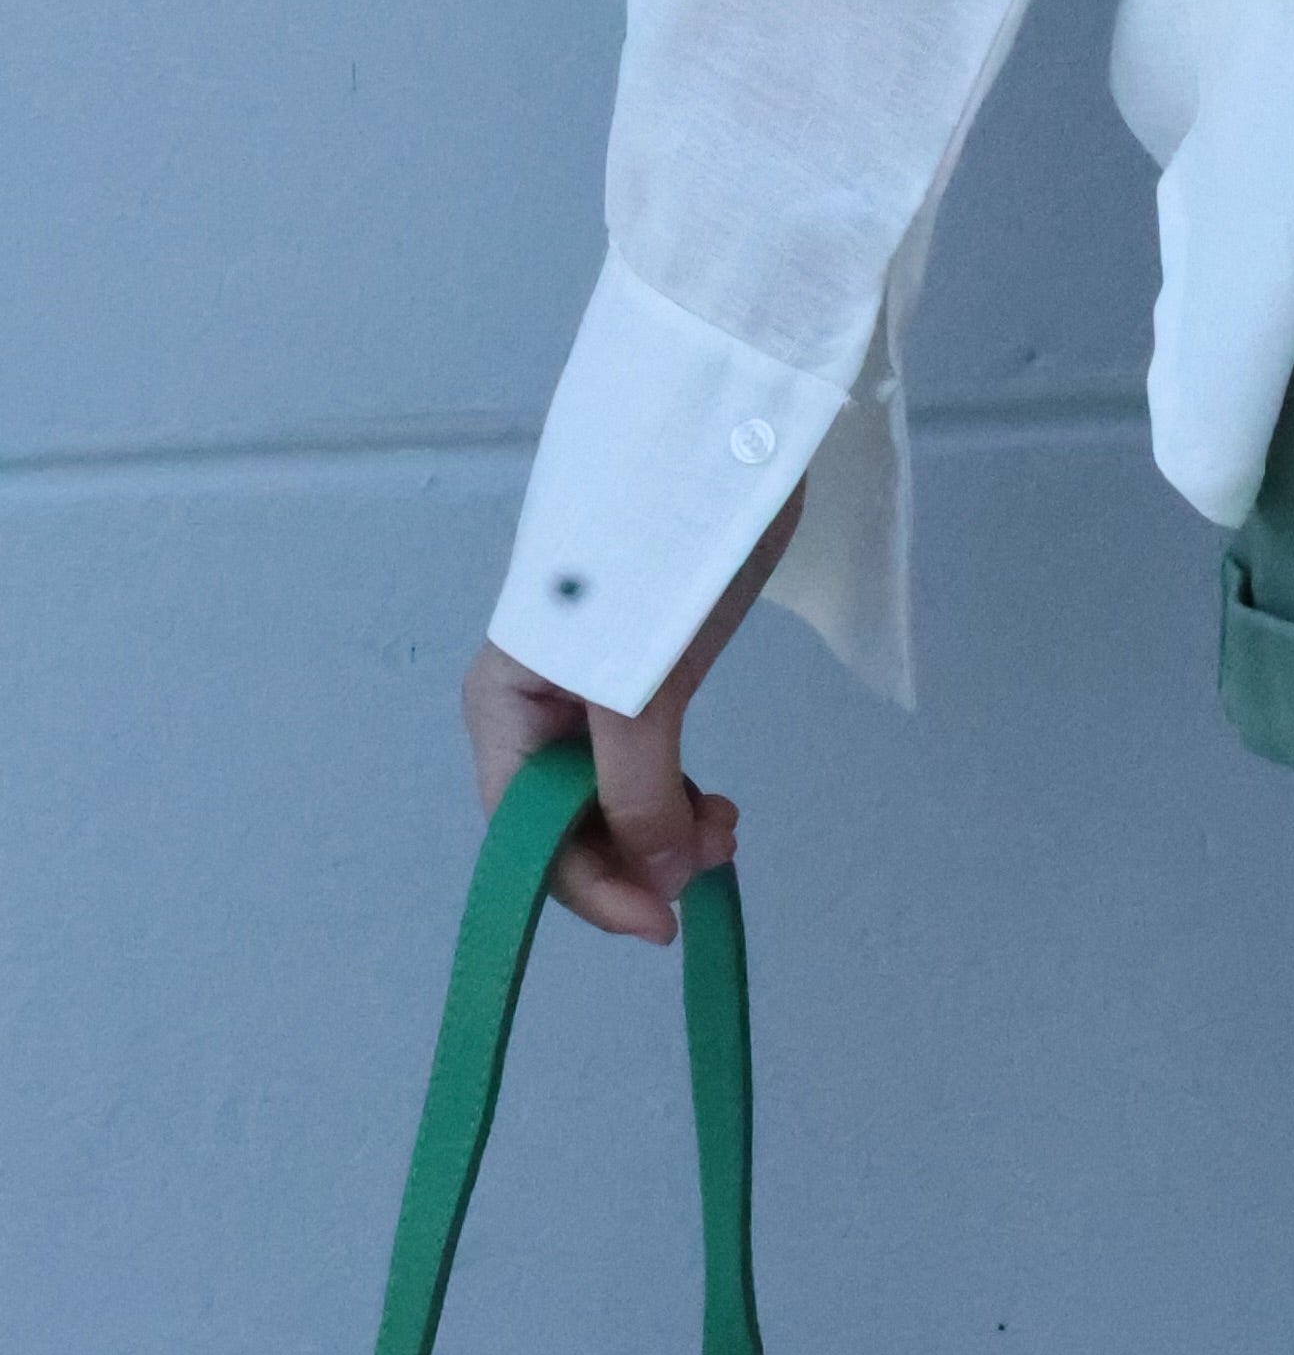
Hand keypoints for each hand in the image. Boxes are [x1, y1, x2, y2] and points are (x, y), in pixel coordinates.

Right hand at [460, 488, 801, 944]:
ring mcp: (596, 687)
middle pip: (567, 821)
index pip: (524, 831)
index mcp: (505, 701)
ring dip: (664, 830)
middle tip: (708, 868)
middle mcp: (538, 704)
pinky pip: (651, 761)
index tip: (657, 921)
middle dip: (632, 858)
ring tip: (728, 831)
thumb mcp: (641, 681)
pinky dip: (680, 794)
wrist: (724, 433)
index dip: (584, 886)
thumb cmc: (660, 548)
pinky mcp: (650, 669)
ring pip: (615, 795)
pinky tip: (718, 805)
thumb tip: (658, 879)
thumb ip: (638, 789)